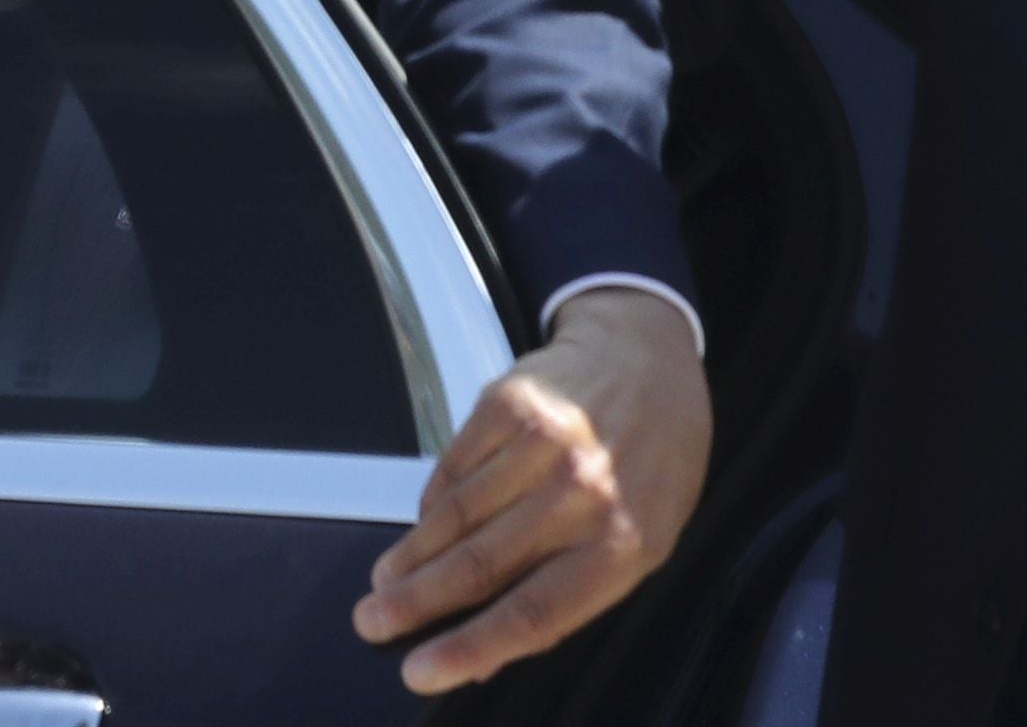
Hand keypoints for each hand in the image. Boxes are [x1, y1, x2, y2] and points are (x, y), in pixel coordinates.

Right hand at [355, 288, 713, 693]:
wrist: (649, 357)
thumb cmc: (652, 462)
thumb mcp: (639, 540)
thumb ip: (571, 591)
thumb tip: (489, 649)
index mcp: (624, 543)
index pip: (535, 613)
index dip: (470, 647)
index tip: (422, 669)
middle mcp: (582, 492)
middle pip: (480, 564)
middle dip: (416, 601)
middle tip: (374, 622)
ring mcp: (542, 442)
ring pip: (456, 514)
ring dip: (413, 555)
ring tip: (385, 581)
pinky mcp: (508, 401)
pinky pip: (454, 465)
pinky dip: (432, 502)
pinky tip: (420, 525)